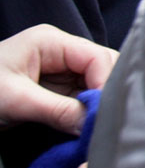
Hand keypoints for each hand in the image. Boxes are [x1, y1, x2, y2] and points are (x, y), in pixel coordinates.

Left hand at [0, 25, 116, 134]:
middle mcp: (59, 53)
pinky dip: (84, 113)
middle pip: (100, 68)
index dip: (106, 83)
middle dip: (106, 92)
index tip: (105, 113)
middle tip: (105, 121)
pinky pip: (78, 100)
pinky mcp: (51, 92)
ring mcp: (56, 72)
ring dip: (96, 104)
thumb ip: (58, 110)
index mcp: (51, 41)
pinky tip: (85, 126)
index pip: (96, 56)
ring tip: (96, 126)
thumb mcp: (16, 100)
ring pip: (92, 85)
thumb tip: (93, 124)